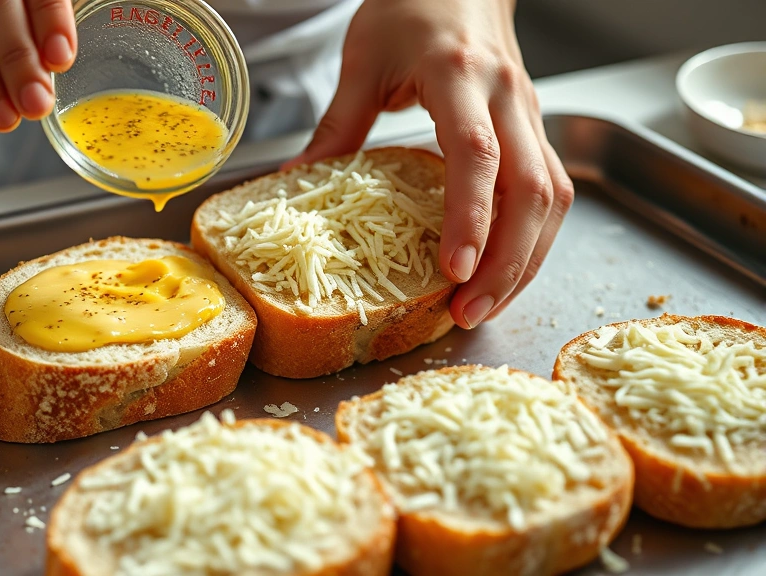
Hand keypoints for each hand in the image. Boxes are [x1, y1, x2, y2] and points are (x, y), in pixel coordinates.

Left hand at [287, 0, 573, 329]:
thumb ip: (337, 125)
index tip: (455, 270)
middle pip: (531, 190)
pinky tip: (504, 274)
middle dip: (507, 262)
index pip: (477, 153)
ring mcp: (528, 115)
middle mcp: (506, 98)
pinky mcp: (535, 130)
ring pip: (553, 198)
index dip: (470, 215)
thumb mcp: (362, 60)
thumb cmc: (411, 8)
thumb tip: (296, 182)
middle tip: (469, 312)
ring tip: (484, 308)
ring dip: (526, 261)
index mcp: (458, 75)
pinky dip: (532, 241)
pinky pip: (551, 193)